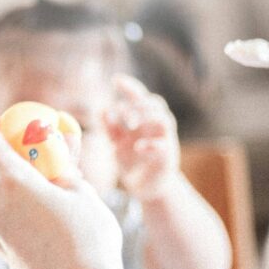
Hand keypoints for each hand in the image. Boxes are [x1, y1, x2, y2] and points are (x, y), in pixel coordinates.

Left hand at [0, 117, 125, 268]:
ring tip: (61, 200)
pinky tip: (52, 226)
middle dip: (20, 159)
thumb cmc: (88, 242)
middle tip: (54, 165)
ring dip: (24, 188)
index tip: (21, 132)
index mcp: (9, 181)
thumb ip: (63, 164)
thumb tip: (60, 142)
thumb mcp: (82, 192)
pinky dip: (22, 212)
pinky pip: (4, 217)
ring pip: (1, 192)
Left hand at [104, 74, 180, 200]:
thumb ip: (110, 127)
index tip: (115, 80)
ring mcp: (165, 141)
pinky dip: (150, 144)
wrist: (147, 188)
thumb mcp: (117, 143)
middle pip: (155, 104)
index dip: (130, 87)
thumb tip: (101, 108)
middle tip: (121, 111)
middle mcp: (157, 127)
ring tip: (130, 123)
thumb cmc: (133, 162)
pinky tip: (137, 147)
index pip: (141, 97)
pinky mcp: (167, 158)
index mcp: (145, 120)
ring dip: (147, 117)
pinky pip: (163, 146)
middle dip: (138, 103)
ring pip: (165, 120)